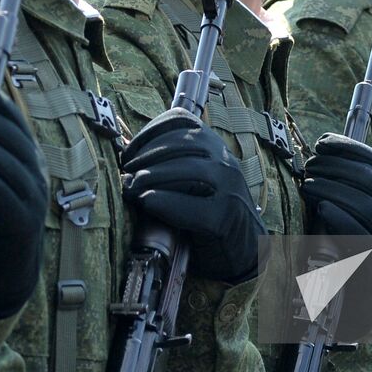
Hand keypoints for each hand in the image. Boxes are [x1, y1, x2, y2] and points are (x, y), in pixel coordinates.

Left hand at [121, 108, 264, 283]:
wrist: (246, 251)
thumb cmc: (208, 215)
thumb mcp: (193, 181)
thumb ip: (170, 167)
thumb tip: (125, 163)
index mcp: (214, 147)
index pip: (180, 120)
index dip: (148, 133)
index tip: (129, 153)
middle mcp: (225, 162)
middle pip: (181, 143)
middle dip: (146, 156)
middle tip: (126, 175)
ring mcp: (230, 188)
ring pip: (188, 169)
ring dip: (152, 177)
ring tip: (132, 189)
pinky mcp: (226, 217)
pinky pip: (192, 205)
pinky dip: (164, 202)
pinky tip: (147, 203)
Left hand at [301, 133, 371, 235]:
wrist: (359, 285)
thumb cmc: (346, 241)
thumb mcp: (347, 207)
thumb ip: (339, 184)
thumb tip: (315, 157)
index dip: (350, 147)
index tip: (322, 142)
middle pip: (369, 178)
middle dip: (335, 166)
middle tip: (308, 166)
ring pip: (365, 203)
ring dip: (333, 189)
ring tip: (307, 186)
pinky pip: (362, 233)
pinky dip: (341, 218)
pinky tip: (322, 209)